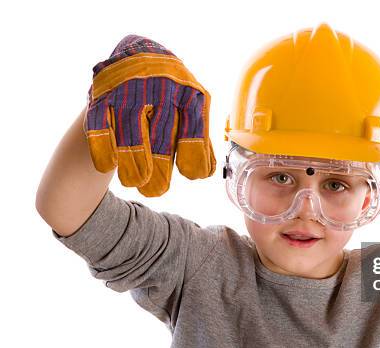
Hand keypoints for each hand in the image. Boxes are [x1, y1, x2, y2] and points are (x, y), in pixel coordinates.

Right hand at [84, 35, 215, 195]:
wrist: (141, 51)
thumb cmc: (172, 92)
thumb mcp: (190, 106)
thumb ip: (198, 136)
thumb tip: (206, 172)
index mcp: (187, 90)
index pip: (193, 122)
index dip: (193, 149)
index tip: (193, 175)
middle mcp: (160, 86)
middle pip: (160, 128)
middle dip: (159, 162)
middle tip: (158, 191)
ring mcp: (130, 87)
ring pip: (131, 126)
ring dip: (131, 157)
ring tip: (133, 184)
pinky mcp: (104, 91)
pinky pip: (100, 118)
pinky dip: (103, 143)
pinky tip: (107, 167)